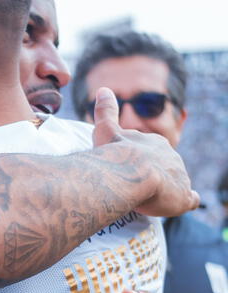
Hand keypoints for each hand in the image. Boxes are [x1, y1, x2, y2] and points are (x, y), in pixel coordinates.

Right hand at [91, 87, 198, 216]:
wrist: (130, 173)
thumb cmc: (115, 154)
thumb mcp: (106, 130)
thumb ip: (106, 111)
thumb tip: (103, 90)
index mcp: (153, 142)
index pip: (149, 149)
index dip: (139, 159)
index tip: (128, 168)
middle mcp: (169, 156)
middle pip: (163, 165)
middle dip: (153, 174)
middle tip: (137, 187)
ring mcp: (178, 175)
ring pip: (175, 181)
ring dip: (166, 189)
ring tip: (150, 199)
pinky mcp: (183, 195)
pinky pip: (190, 198)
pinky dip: (186, 200)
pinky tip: (180, 203)